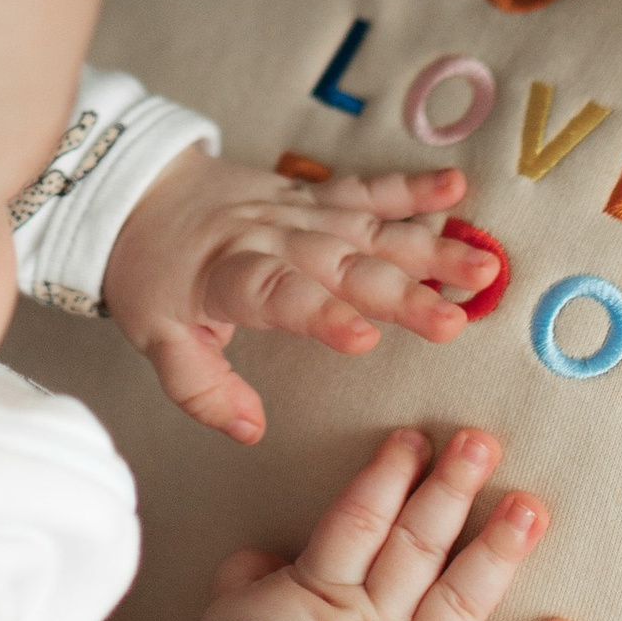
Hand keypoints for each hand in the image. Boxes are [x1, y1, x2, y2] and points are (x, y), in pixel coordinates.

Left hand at [105, 146, 494, 444]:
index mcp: (231, 274)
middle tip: (456, 321)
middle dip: (401, 292)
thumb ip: (202, 387)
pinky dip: (411, 189)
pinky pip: (366, 191)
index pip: (279, 294)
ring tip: (483, 267)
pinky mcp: (314, 198)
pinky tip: (456, 192)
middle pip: (342, 265)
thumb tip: (250, 430)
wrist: (138, 192)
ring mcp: (299, 213)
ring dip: (428, 247)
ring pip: (369, 230)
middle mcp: (274, 237)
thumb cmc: (153, 274)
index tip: (365, 339)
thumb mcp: (157, 338)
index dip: (320, 314)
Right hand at [196, 426, 575, 620]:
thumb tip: (270, 553)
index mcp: (319, 593)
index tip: (416, 438)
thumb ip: (249, 575)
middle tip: (483, 443)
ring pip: (458, 602)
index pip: (359, 521)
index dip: (387, 477)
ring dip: (497, 553)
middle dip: (450, 491)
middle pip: (416, 547)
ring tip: (531, 509)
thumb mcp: (224, 617)